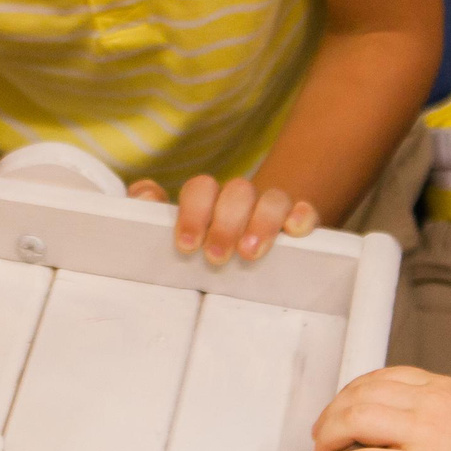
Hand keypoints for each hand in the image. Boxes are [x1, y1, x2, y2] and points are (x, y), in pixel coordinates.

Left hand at [132, 174, 319, 263]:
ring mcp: (271, 210)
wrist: (239, 263)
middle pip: (238, 190)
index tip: (187, 245)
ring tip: (250, 254)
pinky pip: (306, 211)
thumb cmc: (198, 249)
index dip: (193, 212)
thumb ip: (148, 213)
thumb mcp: (168, 237)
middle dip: (226, 223)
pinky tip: (295, 232)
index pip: (201, 188)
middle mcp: (239, 199)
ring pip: (273, 198)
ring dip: (263, 221)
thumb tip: (144, 198)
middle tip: (216, 258)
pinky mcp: (298, 225)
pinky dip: (302, 216)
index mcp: (208, 198)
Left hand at [311, 367, 450, 450]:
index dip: (351, 393)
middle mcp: (431, 403)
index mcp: (443, 388)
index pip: (382, 377)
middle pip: (360, 394)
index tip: (339, 409)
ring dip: (327, 440)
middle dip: (331, 415)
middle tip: (321, 437)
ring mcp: (424, 434)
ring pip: (353, 420)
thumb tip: (388, 434)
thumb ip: (430, 416)